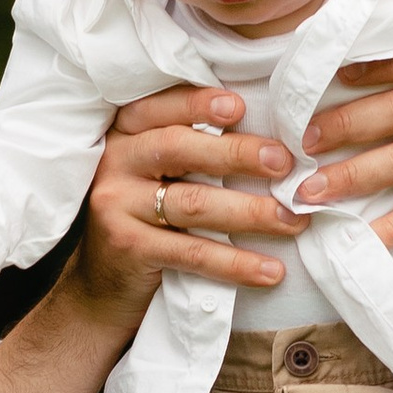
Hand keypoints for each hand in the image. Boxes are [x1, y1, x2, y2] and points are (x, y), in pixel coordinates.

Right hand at [85, 84, 305, 292]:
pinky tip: (271, 270)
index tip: (241, 106)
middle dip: (236, 153)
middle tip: (284, 164)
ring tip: (292, 219)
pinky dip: (236, 263)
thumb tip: (269, 143)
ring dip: (250, 212)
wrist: (100, 288)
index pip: (159, 108)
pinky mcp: (129, 249)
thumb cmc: (144, 219)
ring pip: (192, 202)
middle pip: (177, 148)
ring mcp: (117, 206)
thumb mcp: (154, 175)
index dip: (197, 104)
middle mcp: (115, 163)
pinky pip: (191, 252)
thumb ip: (190, 151)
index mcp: (125, 134)